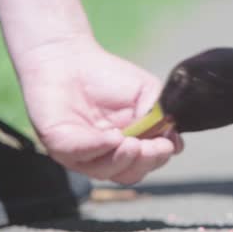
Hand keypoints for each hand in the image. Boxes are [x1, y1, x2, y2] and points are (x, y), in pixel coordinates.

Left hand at [15, 35, 181, 183]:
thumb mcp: (147, 93)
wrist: (70, 57)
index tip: (168, 144)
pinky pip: (78, 153)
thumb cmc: (108, 76)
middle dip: (143, 162)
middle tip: (149, 146)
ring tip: (131, 142)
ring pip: (103, 170)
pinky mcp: (57, 143)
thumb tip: (175, 142)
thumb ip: (160, 115)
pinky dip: (98, 148)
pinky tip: (112, 136)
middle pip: (127, 174)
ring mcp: (79, 153)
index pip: (145, 164)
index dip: (157, 158)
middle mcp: (103, 155)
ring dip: (122, 159)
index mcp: (126, 146)